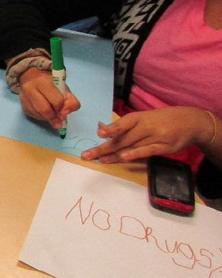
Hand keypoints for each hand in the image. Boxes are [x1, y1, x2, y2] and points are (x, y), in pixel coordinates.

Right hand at [17, 68, 80, 129]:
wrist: (31, 77)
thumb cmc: (51, 83)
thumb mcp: (64, 88)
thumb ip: (70, 100)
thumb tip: (65, 114)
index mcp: (43, 82)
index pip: (56, 100)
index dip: (62, 107)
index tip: (64, 110)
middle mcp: (30, 89)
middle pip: (45, 109)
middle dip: (54, 118)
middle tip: (59, 122)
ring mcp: (24, 98)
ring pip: (39, 114)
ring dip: (48, 119)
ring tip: (54, 117)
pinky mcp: (22, 106)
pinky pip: (34, 116)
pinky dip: (42, 118)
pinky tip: (45, 114)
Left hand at [81, 106, 216, 163]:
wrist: (190, 121)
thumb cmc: (160, 119)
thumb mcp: (142, 118)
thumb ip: (122, 125)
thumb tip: (100, 128)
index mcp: (138, 118)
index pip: (122, 124)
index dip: (111, 129)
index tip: (99, 133)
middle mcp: (145, 126)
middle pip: (122, 138)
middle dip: (104, 147)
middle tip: (87, 155)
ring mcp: (155, 137)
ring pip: (131, 146)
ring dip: (114, 154)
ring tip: (100, 159)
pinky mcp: (164, 147)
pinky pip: (147, 151)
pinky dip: (135, 154)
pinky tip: (124, 157)